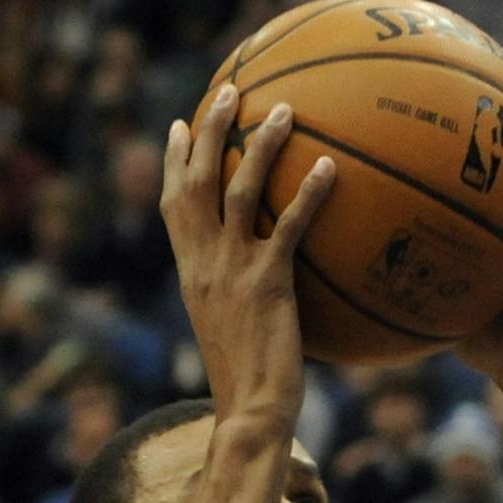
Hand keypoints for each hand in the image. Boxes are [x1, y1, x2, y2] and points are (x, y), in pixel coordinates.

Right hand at [161, 84, 336, 433]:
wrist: (250, 412)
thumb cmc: (249, 381)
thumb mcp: (232, 329)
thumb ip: (237, 294)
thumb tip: (266, 281)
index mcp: (191, 270)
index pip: (173, 204)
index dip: (175, 161)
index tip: (180, 125)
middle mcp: (203, 262)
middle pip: (198, 180)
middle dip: (210, 129)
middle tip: (229, 89)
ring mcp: (232, 270)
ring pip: (239, 190)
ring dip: (260, 145)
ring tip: (283, 109)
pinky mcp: (268, 284)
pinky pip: (289, 227)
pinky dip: (308, 194)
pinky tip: (329, 167)